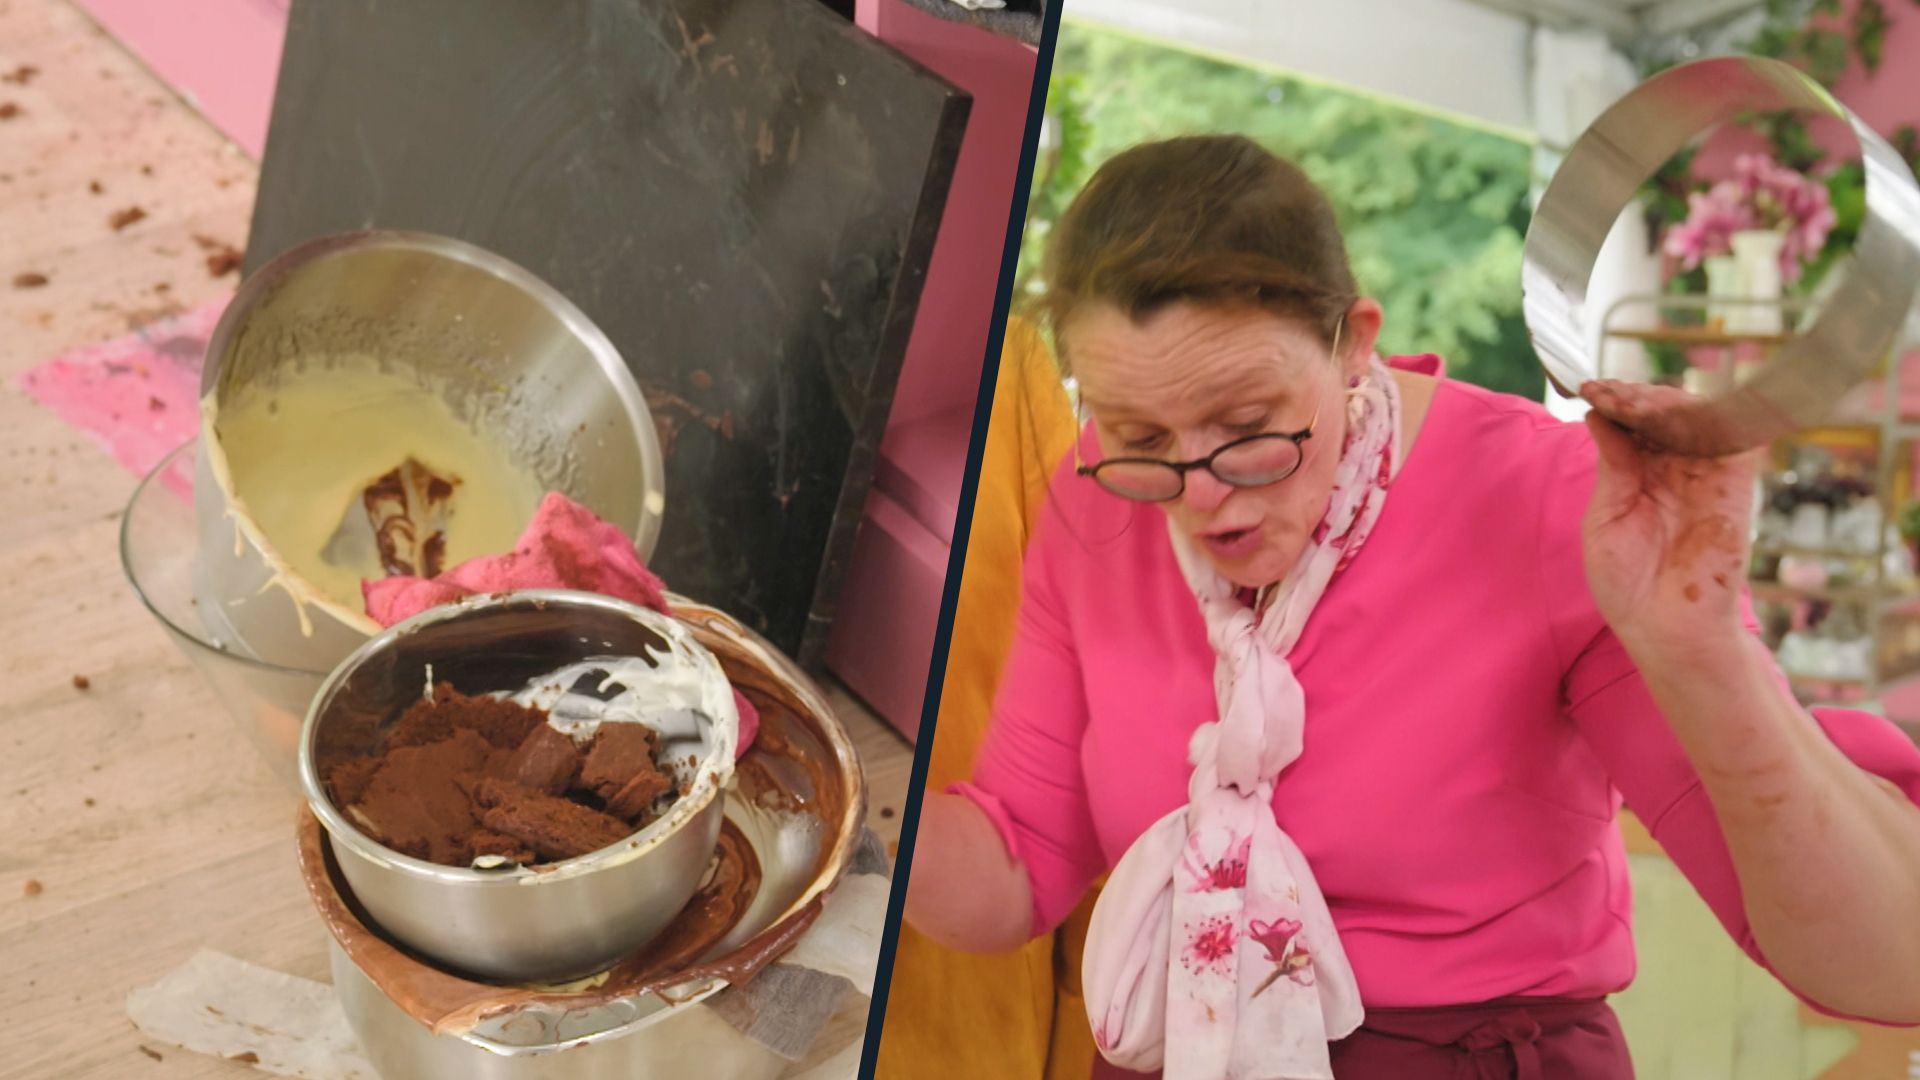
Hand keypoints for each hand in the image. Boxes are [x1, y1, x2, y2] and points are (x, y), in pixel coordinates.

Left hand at [1578, 380, 1759, 660]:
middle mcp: (1675, 471)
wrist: (1665, 629)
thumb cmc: (1628, 586)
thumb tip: (1599, 416)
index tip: (1588, 391)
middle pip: (1664, 413)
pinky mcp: (1737, 487)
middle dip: (1634, 395)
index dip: (1614, 403)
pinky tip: (1672, 410)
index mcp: (1640, 476)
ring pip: (1695, 417)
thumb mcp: (1604, 519)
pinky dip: (1709, 415)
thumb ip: (1612, 467)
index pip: (1633, 424)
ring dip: (1662, 401)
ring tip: (1627, 400)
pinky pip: (1736, 437)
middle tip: (1605, 391)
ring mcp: (1707, 476)